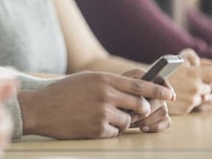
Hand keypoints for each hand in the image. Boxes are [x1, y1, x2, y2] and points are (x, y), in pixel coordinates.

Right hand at [17, 71, 173, 138]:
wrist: (41, 108)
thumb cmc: (63, 92)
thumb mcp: (88, 79)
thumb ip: (110, 83)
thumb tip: (135, 91)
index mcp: (104, 79)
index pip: (139, 84)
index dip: (158, 89)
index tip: (170, 93)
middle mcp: (105, 94)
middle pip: (139, 104)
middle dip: (141, 109)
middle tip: (135, 111)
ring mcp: (101, 112)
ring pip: (128, 121)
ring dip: (121, 121)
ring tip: (101, 116)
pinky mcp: (97, 129)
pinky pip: (114, 132)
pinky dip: (108, 130)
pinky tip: (92, 124)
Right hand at [166, 49, 211, 113]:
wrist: (146, 87)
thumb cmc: (161, 70)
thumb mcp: (177, 58)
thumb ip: (193, 57)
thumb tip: (205, 63)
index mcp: (194, 73)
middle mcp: (195, 87)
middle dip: (206, 84)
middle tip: (196, 80)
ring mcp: (191, 100)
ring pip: (205, 97)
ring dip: (198, 94)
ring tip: (186, 88)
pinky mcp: (186, 109)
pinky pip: (195, 105)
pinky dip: (190, 101)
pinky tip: (180, 95)